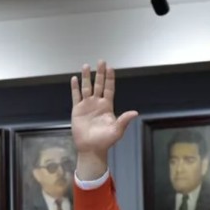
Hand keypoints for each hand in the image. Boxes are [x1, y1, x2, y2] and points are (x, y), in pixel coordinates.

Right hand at [70, 60, 137, 179]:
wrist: (91, 148)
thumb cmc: (105, 141)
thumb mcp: (117, 130)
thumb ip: (124, 120)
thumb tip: (135, 113)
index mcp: (107, 106)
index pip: (109, 88)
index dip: (110, 78)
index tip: (110, 68)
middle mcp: (97, 103)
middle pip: (98, 84)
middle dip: (99, 73)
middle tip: (101, 61)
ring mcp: (87, 105)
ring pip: (86, 87)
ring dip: (86, 77)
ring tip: (86, 66)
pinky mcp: (77, 110)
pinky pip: (75, 96)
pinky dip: (75, 87)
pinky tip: (74, 79)